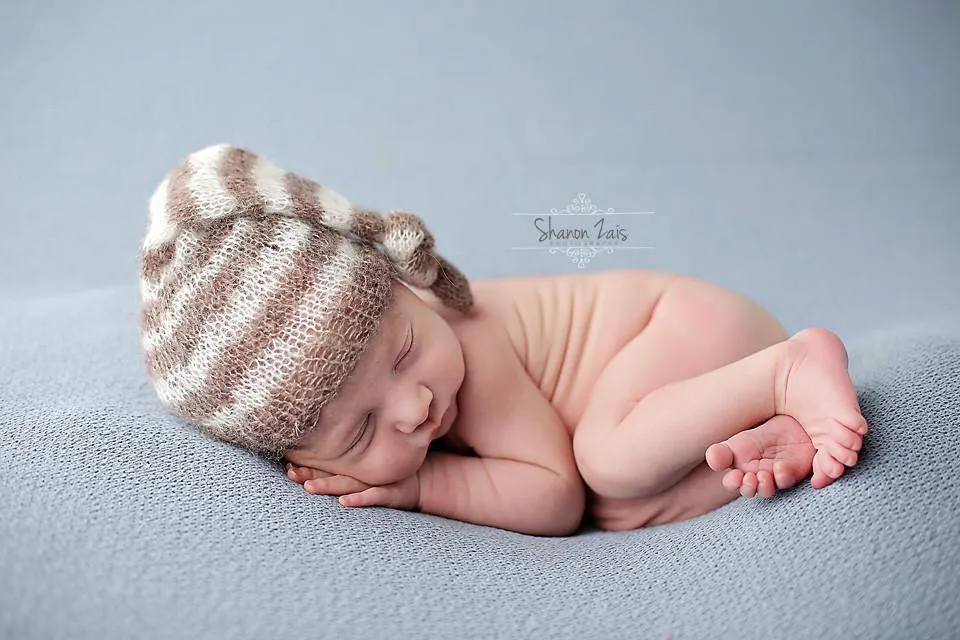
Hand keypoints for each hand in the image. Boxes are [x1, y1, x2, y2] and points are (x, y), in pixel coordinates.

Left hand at [285, 463, 419, 510]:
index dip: (308, 465)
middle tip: (290, 473)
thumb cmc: (391, 476)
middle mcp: (363, 474)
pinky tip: (344, 503)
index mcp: (356, 468)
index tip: (287, 463)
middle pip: (333, 473)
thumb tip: (316, 467)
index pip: (327, 465)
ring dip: (329, 485)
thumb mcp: (369, 470)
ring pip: (348, 484)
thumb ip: (347, 468)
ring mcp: (377, 483)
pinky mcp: (390, 494)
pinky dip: (359, 499)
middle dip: (311, 473)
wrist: (424, 481)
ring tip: (309, 487)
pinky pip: (373, 497)